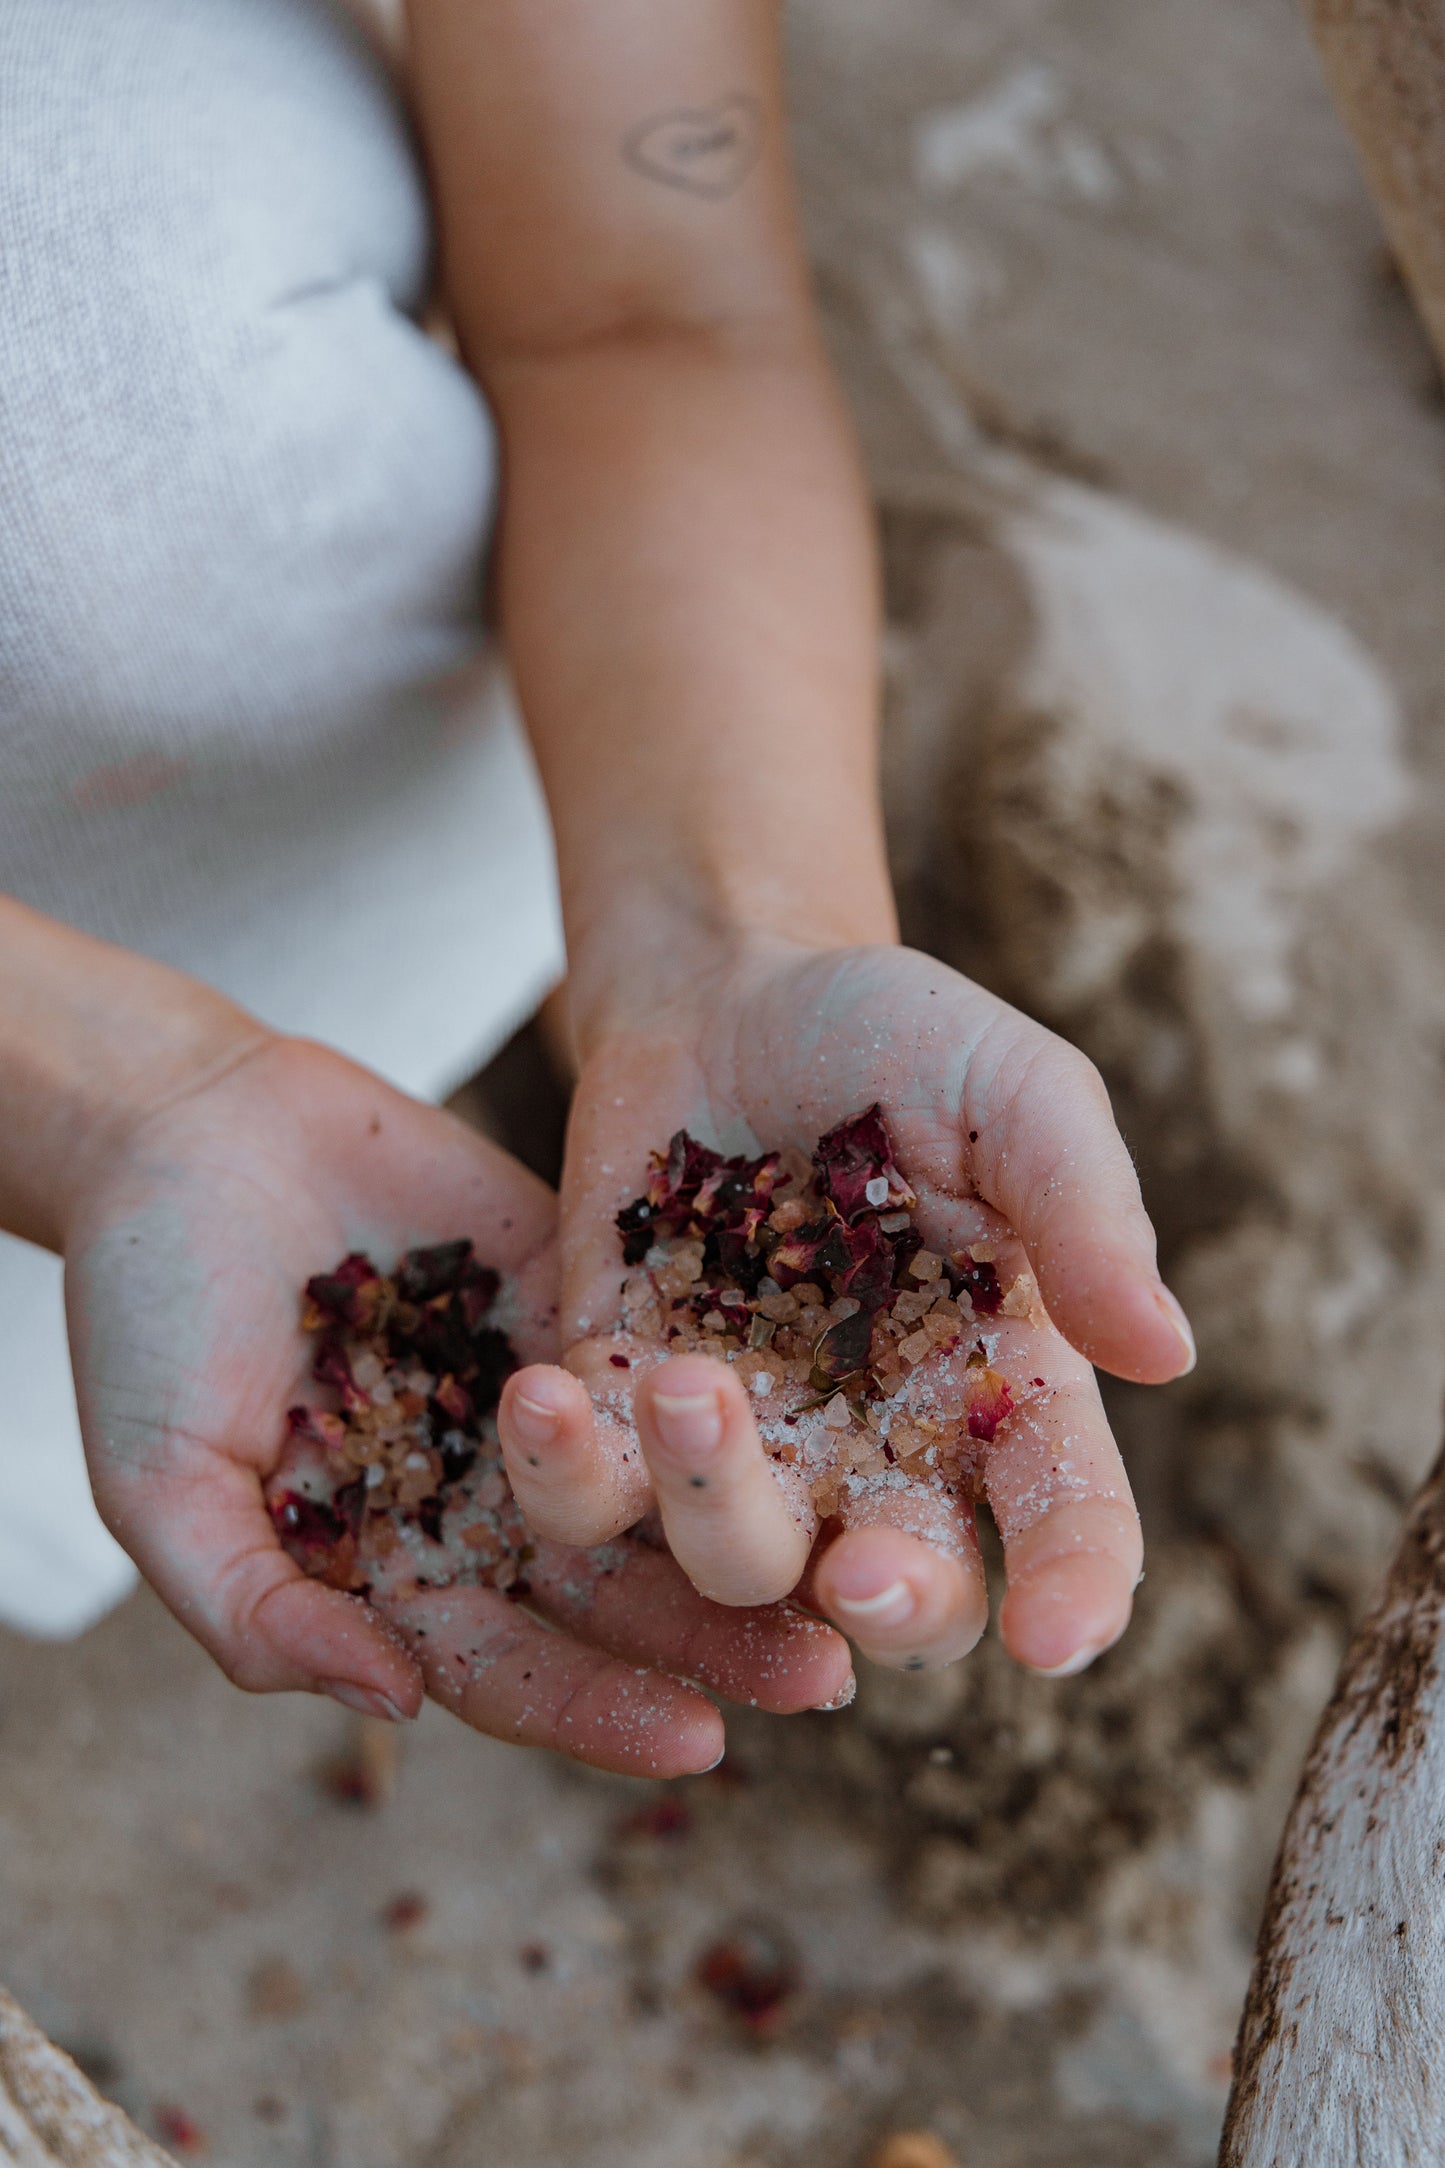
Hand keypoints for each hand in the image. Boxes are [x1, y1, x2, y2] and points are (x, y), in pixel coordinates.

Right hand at [63, 1034, 849, 1772]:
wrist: (184, 1130)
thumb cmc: (144, 1310)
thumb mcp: (159, 1477)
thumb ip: (250, 1604)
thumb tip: (389, 1702)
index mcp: (391, 1570)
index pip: (506, 1670)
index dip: (594, 1711)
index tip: (695, 1741)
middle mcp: (482, 1505)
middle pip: (614, 1599)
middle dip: (715, 1643)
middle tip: (825, 1677)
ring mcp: (538, 1405)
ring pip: (660, 1491)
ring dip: (751, 1532)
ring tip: (854, 1565)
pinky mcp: (578, 1304)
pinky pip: (657, 1362)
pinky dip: (734, 1399)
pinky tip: (825, 1415)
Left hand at [498, 940, 1193, 1676]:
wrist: (724, 989)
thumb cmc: (895, 1037)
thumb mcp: (1014, 1091)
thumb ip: (1084, 1210)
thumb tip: (1165, 1356)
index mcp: (1001, 1385)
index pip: (1065, 1519)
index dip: (1076, 1594)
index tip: (1055, 1640)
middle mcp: (880, 1445)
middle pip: (904, 1598)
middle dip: (890, 1607)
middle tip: (859, 1570)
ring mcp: (746, 1441)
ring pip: (734, 1562)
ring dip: (711, 1498)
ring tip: (685, 1383)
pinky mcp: (614, 1407)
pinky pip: (585, 1494)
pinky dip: (565, 1469)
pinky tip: (548, 1392)